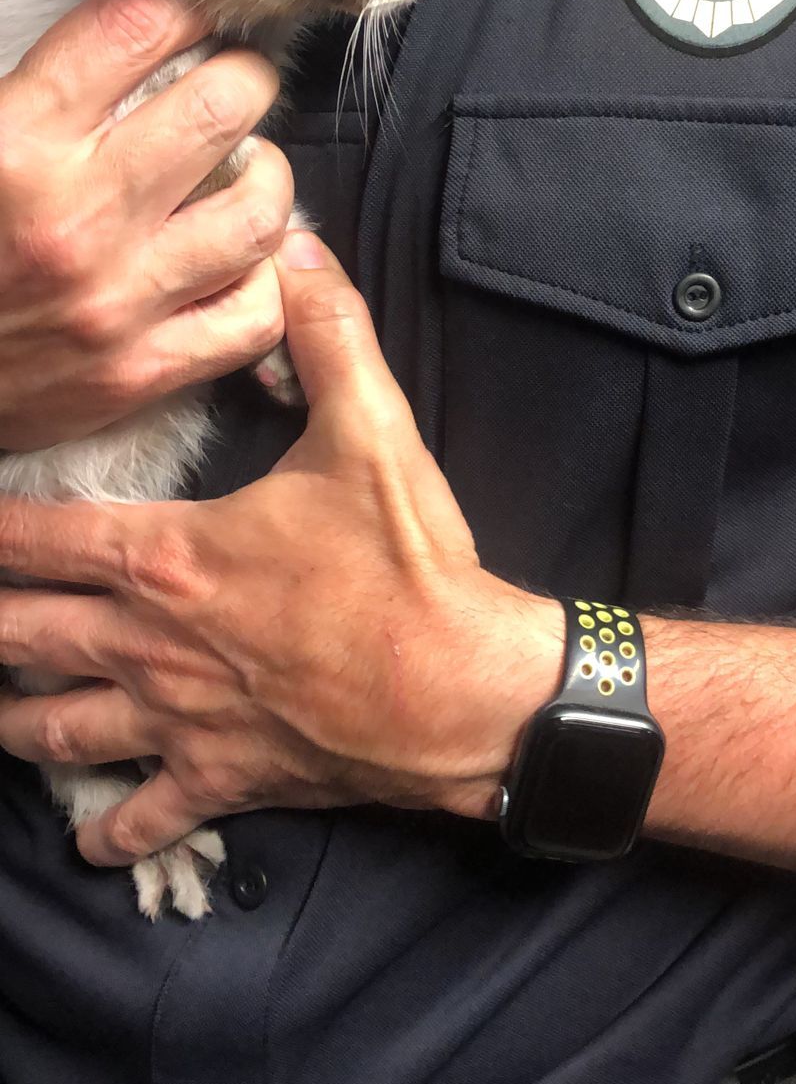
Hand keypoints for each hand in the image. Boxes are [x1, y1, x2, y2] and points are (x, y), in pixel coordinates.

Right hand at [0, 0, 293, 450]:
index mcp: (14, 137)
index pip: (139, 27)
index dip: (179, 1)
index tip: (186, 12)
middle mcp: (77, 215)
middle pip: (225, 106)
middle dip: (241, 77)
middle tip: (229, 81)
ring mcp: (118, 301)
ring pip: (259, 211)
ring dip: (265, 175)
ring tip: (242, 164)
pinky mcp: (142, 373)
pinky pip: (254, 314)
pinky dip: (262, 280)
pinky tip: (233, 256)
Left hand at [0, 234, 559, 864]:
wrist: (463, 688)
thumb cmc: (408, 568)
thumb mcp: (372, 433)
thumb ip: (327, 334)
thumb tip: (295, 247)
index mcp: (168, 559)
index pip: (36, 538)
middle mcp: (150, 645)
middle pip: (18, 638)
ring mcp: (179, 720)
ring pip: (56, 729)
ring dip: (13, 720)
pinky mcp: (223, 777)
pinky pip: (147, 814)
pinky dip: (111, 829)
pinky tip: (90, 836)